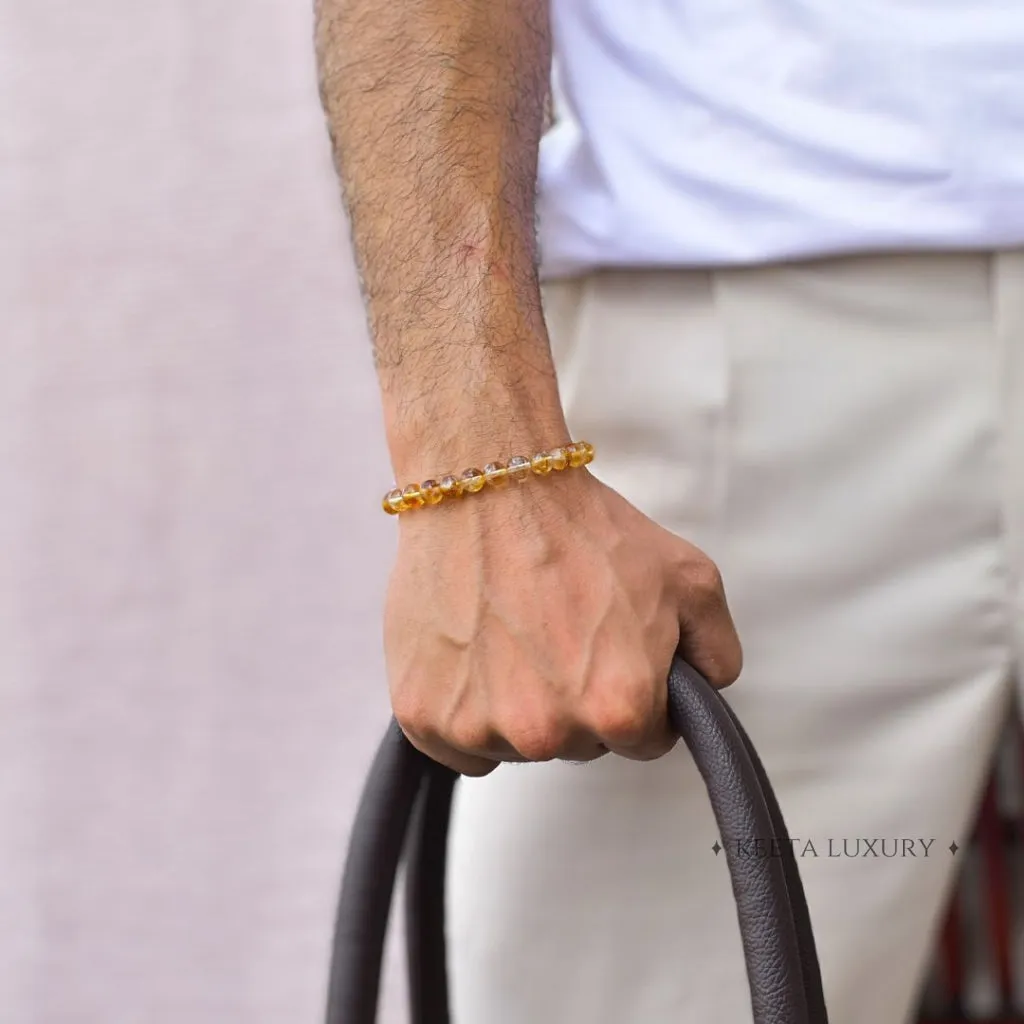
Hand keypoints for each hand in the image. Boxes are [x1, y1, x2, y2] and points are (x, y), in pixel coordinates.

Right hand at [385, 468, 742, 775]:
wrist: (491, 487)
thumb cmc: (582, 528)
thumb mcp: (689, 578)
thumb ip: (717, 653)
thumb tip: (705, 695)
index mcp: (619, 707)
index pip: (645, 741)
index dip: (637, 693)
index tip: (612, 652)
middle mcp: (548, 731)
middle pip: (579, 746)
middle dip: (578, 700)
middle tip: (560, 631)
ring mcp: (480, 727)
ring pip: (518, 746)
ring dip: (520, 705)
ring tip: (513, 633)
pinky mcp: (423, 715)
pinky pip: (459, 747)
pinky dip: (467, 711)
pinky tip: (475, 655)